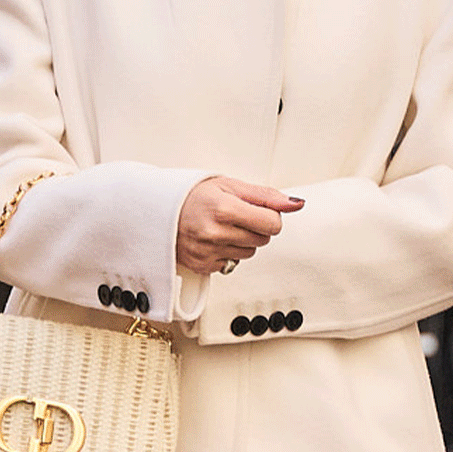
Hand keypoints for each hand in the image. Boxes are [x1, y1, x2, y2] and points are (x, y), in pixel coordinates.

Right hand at [176, 177, 303, 275]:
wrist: (157, 211)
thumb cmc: (193, 195)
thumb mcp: (229, 185)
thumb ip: (265, 196)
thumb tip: (295, 204)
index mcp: (224, 208)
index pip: (273, 224)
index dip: (270, 216)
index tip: (257, 210)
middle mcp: (215, 233)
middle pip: (263, 239)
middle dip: (256, 227)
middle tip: (235, 215)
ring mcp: (208, 252)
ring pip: (250, 253)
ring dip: (243, 240)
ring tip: (222, 226)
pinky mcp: (203, 266)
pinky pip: (232, 263)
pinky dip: (227, 252)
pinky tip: (212, 239)